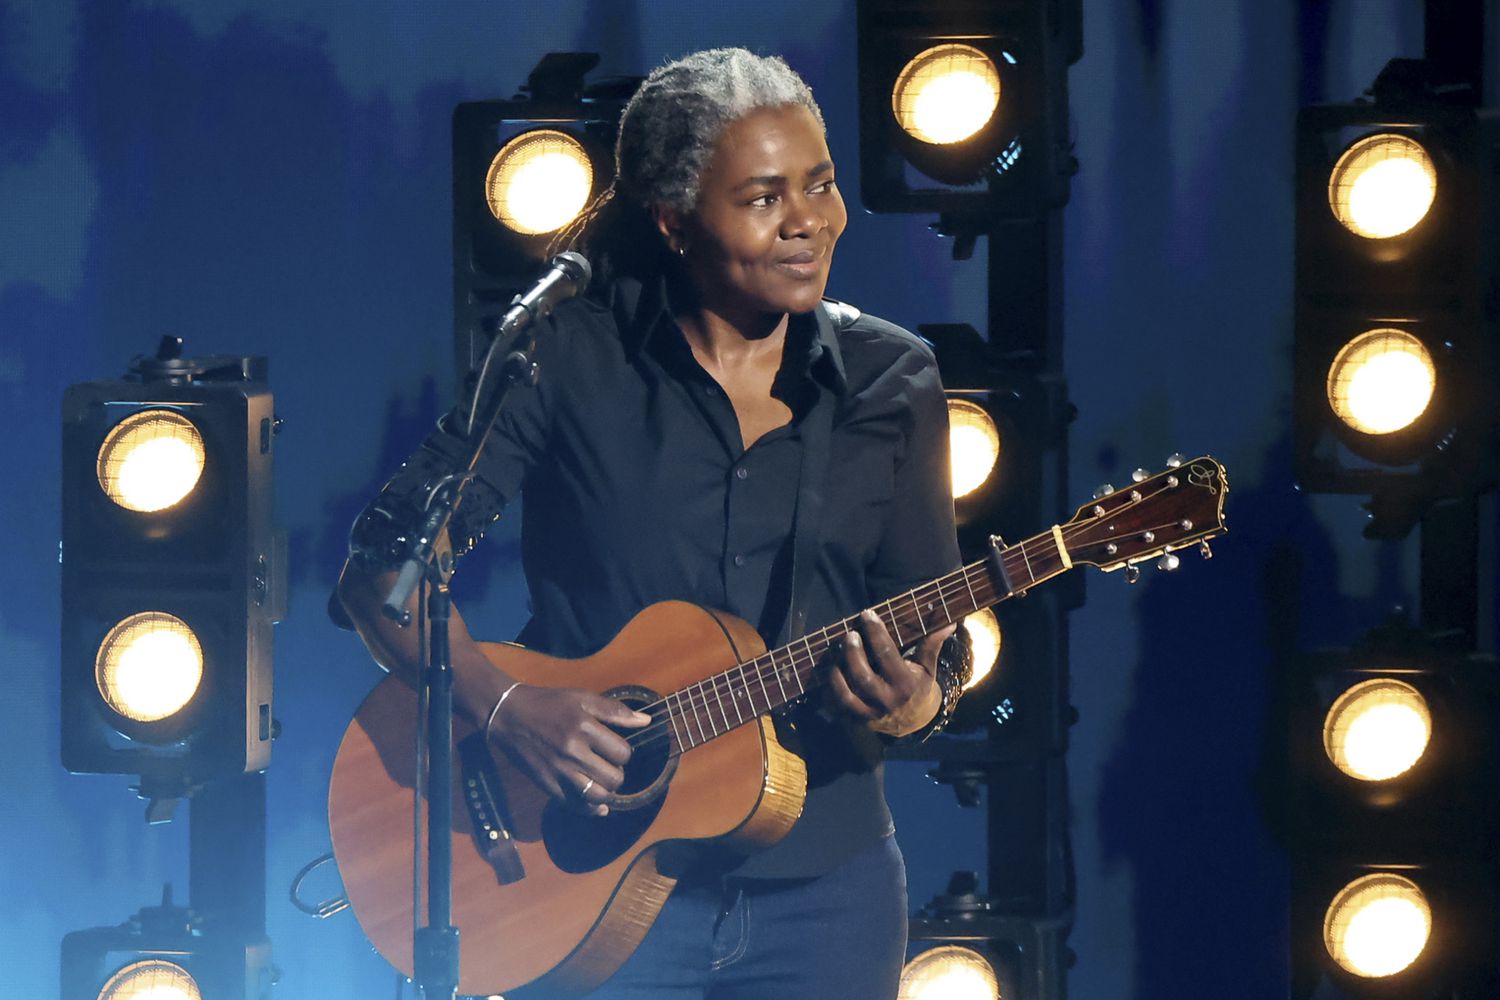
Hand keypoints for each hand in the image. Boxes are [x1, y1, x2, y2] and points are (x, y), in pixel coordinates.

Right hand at [487, 684, 650, 815]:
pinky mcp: (547, 785)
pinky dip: (591, 809)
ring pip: (597, 796)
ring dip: (606, 792)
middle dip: (617, 774)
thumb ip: (615, 711)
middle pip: (613, 777)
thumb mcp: (582, 698)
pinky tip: (597, 805)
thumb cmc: (549, 704)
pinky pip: (575, 806)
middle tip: (608, 765)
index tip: (613, 748)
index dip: (623, 753)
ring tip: (603, 782)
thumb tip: (646, 721)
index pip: (622, 752)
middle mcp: (572, 751)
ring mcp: (559, 771)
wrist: (508, 716)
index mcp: (584, 727)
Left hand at [825, 610, 954, 736]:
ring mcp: (869, 713)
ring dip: (836, 669)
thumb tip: (949, 623)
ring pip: (845, 692)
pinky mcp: (855, 720)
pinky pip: (836, 705)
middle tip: (849, 634)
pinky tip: (830, 669)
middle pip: (862, 674)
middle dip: (852, 651)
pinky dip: (829, 688)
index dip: (875, 632)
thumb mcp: (927, 668)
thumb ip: (931, 645)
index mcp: (905, 684)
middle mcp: (886, 700)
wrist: (912, 722)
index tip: (867, 614)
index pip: (886, 654)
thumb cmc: (918, 687)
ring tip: (835, 651)